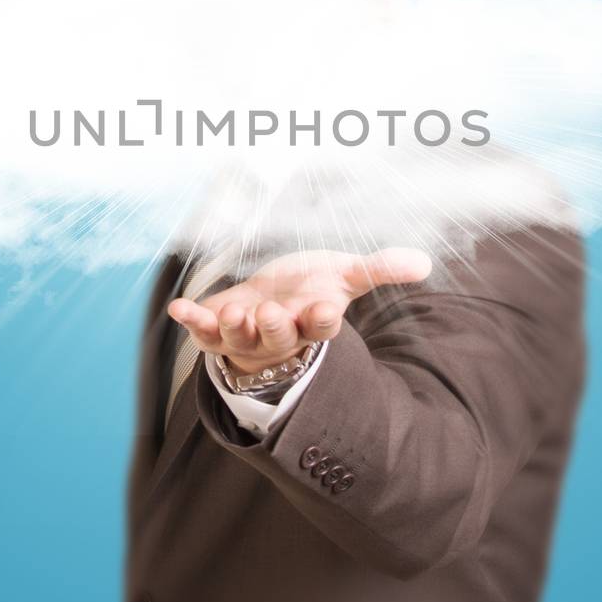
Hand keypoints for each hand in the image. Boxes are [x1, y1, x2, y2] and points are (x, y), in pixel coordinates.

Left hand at [167, 248, 432, 374]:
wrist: (273, 303)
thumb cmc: (311, 288)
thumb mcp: (345, 275)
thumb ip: (379, 268)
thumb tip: (424, 262)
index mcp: (314, 323)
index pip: (322, 327)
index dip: (323, 319)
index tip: (326, 308)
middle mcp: (281, 336)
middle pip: (279, 337)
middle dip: (273, 327)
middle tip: (269, 314)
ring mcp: (247, 337)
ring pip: (241, 339)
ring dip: (236, 328)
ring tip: (234, 313)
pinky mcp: (217, 330)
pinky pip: (203, 331)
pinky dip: (191, 320)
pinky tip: (177, 306)